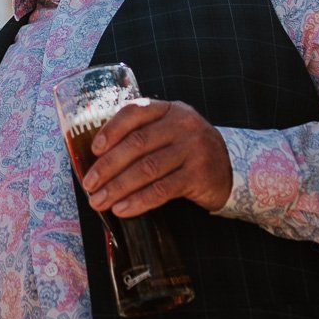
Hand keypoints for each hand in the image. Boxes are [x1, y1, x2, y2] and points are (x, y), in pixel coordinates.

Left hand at [79, 99, 230, 216]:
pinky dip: (139, 201)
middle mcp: (182, 125)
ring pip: (147, 169)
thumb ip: (141, 134)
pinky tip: (122, 209)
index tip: (94, 150)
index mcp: (168, 109)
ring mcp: (193, 149)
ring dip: (118, 188)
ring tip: (99, 201)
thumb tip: (97, 159)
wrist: (229, 169)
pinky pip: (162, 190)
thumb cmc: (186, 150)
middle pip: (137, 144)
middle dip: (108, 166)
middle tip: (89, 184)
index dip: (110, 130)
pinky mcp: (199, 175)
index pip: (134, 112)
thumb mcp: (169, 132)